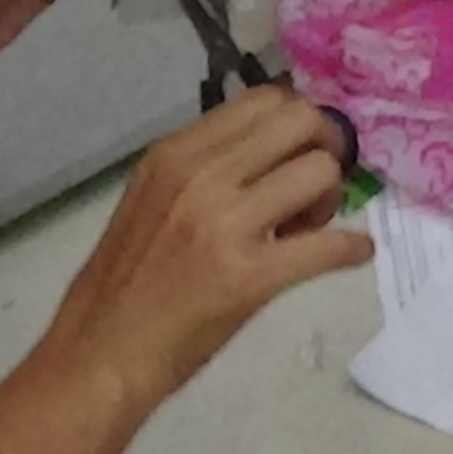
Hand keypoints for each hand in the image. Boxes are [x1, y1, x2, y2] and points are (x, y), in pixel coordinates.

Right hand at [40, 89, 372, 408]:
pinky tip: (353, 255)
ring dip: (329, 197)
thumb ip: (204, 168)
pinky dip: (352, 248)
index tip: (299, 152)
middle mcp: (200, 174)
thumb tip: (271, 153)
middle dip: (324, 145)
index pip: (263, 100)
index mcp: (174, 152)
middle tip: (316, 185)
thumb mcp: (152, 198)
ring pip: (318, 173)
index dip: (296, 122)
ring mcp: (225, 224)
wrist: (100, 353)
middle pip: (298, 121)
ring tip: (310, 228)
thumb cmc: (124, 284)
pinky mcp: (249, 277)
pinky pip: (328, 245)